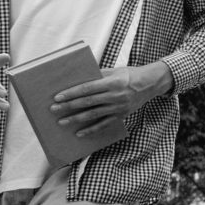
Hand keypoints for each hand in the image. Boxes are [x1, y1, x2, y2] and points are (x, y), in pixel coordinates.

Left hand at [50, 62, 172, 137]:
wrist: (150, 84)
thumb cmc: (130, 74)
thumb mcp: (114, 71)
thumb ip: (97, 76)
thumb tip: (78, 81)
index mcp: (111, 83)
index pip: (87, 89)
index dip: (71, 93)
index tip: (58, 97)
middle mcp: (115, 96)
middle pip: (87, 103)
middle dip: (69, 107)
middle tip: (54, 109)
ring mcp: (118, 108)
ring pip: (93, 115)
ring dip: (76, 119)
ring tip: (62, 122)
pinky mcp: (121, 116)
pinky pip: (104, 125)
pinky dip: (91, 130)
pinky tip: (79, 133)